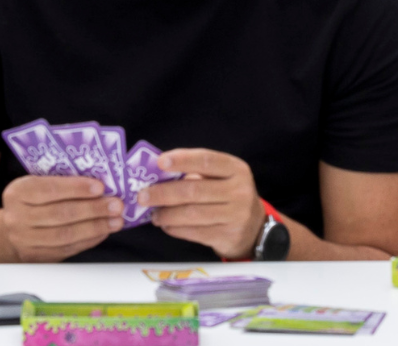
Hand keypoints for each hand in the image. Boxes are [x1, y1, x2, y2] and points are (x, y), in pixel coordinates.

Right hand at [0, 175, 121, 261]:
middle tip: (116, 205)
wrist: (11, 229)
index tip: (100, 187)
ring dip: (95, 227)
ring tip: (116, 220)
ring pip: (66, 235)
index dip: (76, 188)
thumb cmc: (31, 201)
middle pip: (61, 214)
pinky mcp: (37, 257)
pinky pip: (67, 249)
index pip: (50, 189)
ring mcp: (25, 240)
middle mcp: (17, 217)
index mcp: (18, 192)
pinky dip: (89, 240)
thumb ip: (61, 183)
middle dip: (93, 209)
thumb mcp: (37, 184)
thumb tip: (99, 184)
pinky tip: (103, 232)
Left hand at [142, 149, 260, 258]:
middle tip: (143, 196)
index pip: (206, 160)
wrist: (254, 228)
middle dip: (164, 192)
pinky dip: (175, 229)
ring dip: (167, 214)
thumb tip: (156, 175)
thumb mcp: (220, 179)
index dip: (182, 160)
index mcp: (235, 169)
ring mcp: (236, 215)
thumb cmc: (227, 196)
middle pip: (194, 190)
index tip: (159, 162)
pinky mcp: (228, 236)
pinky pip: (195, 232)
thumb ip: (194, 174)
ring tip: (153, 214)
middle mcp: (239, 191)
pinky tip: (166, 225)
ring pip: (192, 214)